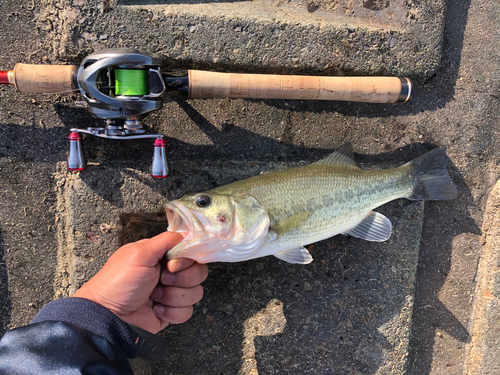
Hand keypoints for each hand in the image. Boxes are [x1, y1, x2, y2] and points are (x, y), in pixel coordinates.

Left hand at [73, 231, 207, 333]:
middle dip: (181, 279)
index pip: (190, 253)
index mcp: (161, 256)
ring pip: (195, 293)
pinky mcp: (171, 312)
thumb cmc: (119, 283)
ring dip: (174, 296)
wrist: (109, 317)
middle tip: (161, 281)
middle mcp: (168, 273)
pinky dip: (172, 312)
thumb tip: (186, 234)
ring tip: (154, 297)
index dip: (186, 260)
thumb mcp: (140, 253)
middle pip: (198, 272)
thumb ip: (166, 240)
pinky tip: (156, 309)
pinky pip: (187, 311)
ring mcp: (170, 293)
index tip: (171, 265)